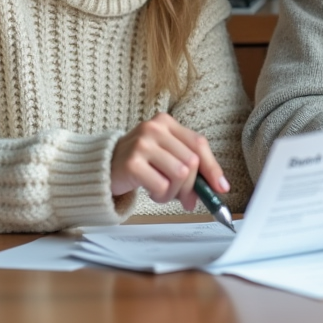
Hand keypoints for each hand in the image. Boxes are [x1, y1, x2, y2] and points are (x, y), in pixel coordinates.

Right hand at [110, 112, 229, 208]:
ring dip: (174, 192)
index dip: (212, 168)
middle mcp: (155, 128)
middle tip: (187, 200)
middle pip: (191, 162)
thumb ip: (188, 167)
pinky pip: (161, 186)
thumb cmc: (139, 163)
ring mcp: (142, 144)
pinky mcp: (132, 163)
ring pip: (179, 174)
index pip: (198, 144)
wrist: (101, 167)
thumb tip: (215, 188)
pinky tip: (151, 192)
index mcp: (166, 122)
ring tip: (162, 192)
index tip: (221, 187)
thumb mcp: (165, 157)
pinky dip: (161, 196)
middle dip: (192, 187)